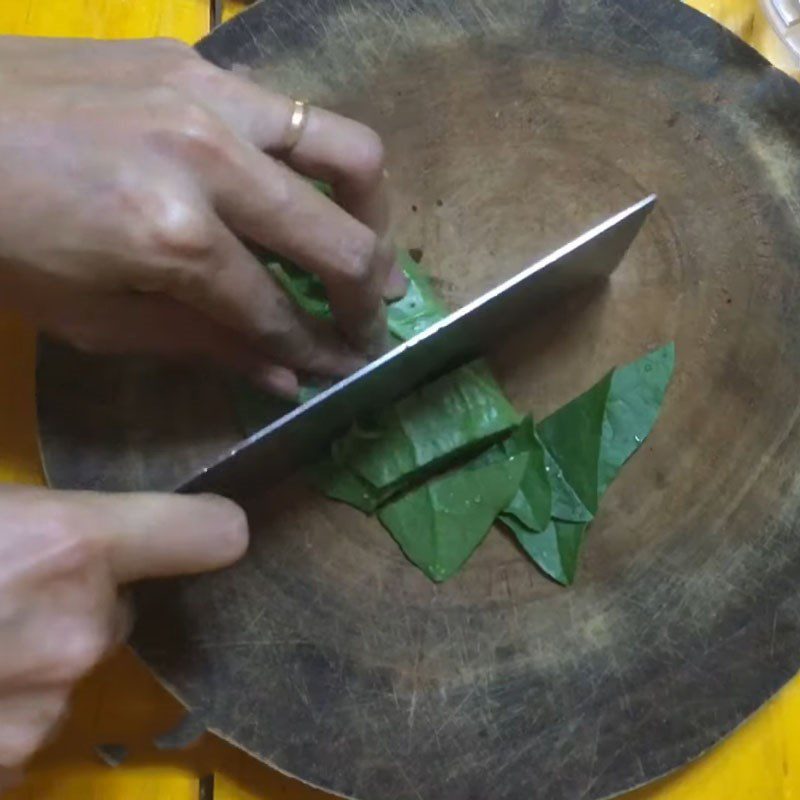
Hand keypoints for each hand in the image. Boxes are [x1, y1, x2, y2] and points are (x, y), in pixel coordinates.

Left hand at [0, 37, 405, 397]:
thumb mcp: (91, 320)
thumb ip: (203, 344)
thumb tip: (287, 378)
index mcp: (171, 239)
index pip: (278, 311)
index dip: (319, 352)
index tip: (346, 370)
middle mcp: (208, 162)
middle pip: (339, 239)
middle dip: (366, 298)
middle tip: (369, 323)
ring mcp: (209, 98)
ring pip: (348, 152)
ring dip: (370, 212)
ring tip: (359, 243)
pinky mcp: (197, 63)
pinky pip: (294, 114)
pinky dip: (314, 162)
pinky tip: (293, 189)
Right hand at [0, 485, 247, 786]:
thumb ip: (55, 523)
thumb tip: (94, 533)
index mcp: (71, 547)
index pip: (207, 533)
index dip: (203, 531)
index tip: (213, 532)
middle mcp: (81, 630)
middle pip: (119, 615)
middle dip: (77, 609)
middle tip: (9, 595)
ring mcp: (49, 708)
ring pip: (71, 674)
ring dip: (36, 665)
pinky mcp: (13, 765)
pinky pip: (29, 724)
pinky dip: (3, 712)